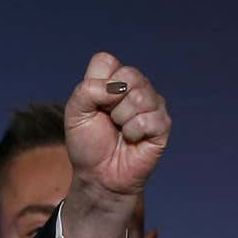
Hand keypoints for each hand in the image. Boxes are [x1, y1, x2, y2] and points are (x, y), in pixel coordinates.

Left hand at [59, 52, 170, 237]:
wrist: (99, 176)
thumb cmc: (88, 144)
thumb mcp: (75, 113)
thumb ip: (87, 90)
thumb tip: (117, 88)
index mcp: (113, 79)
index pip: (106, 61)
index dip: (95, 85)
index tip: (93, 106)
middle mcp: (136, 87)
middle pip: (128, 75)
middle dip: (110, 103)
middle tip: (109, 121)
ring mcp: (152, 104)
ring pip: (139, 97)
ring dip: (122, 120)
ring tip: (120, 132)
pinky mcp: (163, 124)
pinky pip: (149, 118)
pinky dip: (134, 133)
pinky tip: (132, 140)